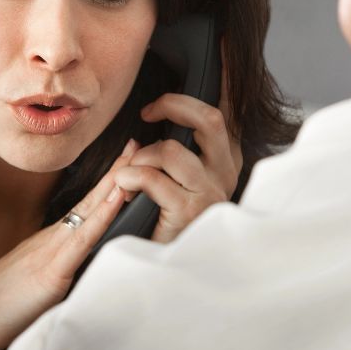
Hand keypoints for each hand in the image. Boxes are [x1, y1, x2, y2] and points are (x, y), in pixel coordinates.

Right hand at [0, 142, 137, 349]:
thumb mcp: (33, 286)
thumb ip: (56, 275)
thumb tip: (77, 277)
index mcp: (48, 242)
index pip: (85, 208)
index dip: (106, 185)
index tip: (126, 163)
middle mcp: (51, 239)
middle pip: (91, 200)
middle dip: (116, 171)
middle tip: (138, 143)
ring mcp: (51, 252)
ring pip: (90, 212)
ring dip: (115, 184)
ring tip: (135, 159)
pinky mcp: (51, 273)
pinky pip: (83, 239)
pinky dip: (102, 216)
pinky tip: (117, 198)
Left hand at [113, 92, 242, 242]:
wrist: (170, 265)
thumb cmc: (169, 214)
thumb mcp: (182, 175)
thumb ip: (181, 144)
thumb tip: (162, 107)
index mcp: (226, 159)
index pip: (223, 113)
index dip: (208, 90)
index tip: (183, 85)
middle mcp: (225, 173)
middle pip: (208, 119)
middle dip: (173, 105)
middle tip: (148, 112)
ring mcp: (209, 193)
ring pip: (171, 150)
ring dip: (141, 156)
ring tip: (131, 172)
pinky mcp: (188, 211)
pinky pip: (151, 178)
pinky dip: (130, 177)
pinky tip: (124, 186)